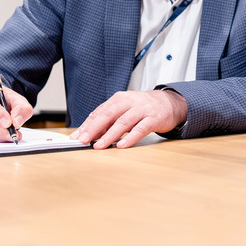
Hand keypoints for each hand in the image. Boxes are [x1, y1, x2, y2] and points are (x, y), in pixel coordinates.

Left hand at [73, 89, 187, 148]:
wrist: (170, 103)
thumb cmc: (143, 108)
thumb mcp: (125, 109)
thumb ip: (110, 120)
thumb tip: (91, 134)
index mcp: (119, 99)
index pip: (99, 112)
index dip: (87, 124)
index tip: (76, 136)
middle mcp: (129, 102)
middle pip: (108, 114)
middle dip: (94, 128)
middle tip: (83, 140)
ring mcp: (142, 110)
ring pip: (123, 122)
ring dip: (109, 135)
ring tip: (99, 146)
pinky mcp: (154, 119)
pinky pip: (140, 129)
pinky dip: (130, 138)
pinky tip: (122, 145)